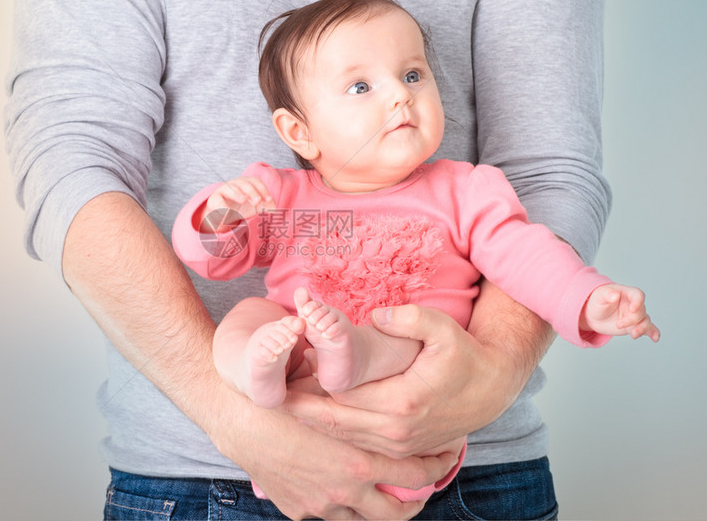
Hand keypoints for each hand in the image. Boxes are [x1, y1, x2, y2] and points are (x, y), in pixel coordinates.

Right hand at [200, 176, 274, 232]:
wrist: (221, 216)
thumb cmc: (240, 208)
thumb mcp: (254, 207)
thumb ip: (265, 206)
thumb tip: (275, 208)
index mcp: (246, 184)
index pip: (255, 182)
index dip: (262, 190)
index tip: (268, 200)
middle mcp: (234, 184)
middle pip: (243, 183)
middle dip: (251, 191)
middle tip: (257, 201)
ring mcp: (223, 191)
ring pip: (229, 189)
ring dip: (237, 193)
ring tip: (243, 200)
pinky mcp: (213, 200)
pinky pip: (218, 201)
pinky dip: (223, 206)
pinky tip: (229, 213)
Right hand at [213, 397, 458, 519]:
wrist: (235, 418)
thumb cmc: (282, 399)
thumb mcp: (329, 397)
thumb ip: (364, 404)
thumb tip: (397, 389)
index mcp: (356, 462)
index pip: (414, 474)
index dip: (436, 466)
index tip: (445, 456)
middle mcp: (342, 490)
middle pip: (395, 511)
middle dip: (417, 502)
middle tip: (424, 486)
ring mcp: (319, 505)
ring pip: (363, 519)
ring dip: (379, 507)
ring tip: (388, 492)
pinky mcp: (298, 509)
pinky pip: (331, 514)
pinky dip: (344, 505)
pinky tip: (345, 488)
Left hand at [284, 303, 522, 458]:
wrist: (493, 389)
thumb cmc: (465, 357)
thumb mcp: (443, 329)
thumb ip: (409, 319)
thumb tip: (376, 316)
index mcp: (401, 404)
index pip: (341, 397)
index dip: (312, 383)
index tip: (288, 370)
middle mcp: (395, 432)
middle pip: (333, 422)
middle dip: (302, 408)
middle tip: (272, 392)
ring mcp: (397, 445)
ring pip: (342, 436)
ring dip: (315, 420)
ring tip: (287, 400)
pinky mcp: (400, 450)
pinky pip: (356, 442)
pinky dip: (334, 429)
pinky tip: (316, 413)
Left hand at [581, 283, 659, 341]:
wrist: (594, 315)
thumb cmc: (598, 301)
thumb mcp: (599, 296)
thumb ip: (607, 294)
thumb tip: (615, 295)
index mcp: (627, 293)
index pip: (638, 295)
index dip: (638, 302)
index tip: (632, 310)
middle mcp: (634, 304)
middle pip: (640, 311)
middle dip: (631, 320)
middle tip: (618, 324)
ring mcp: (635, 316)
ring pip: (645, 321)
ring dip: (642, 328)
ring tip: (633, 334)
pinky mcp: (635, 326)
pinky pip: (648, 328)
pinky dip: (653, 333)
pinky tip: (655, 338)